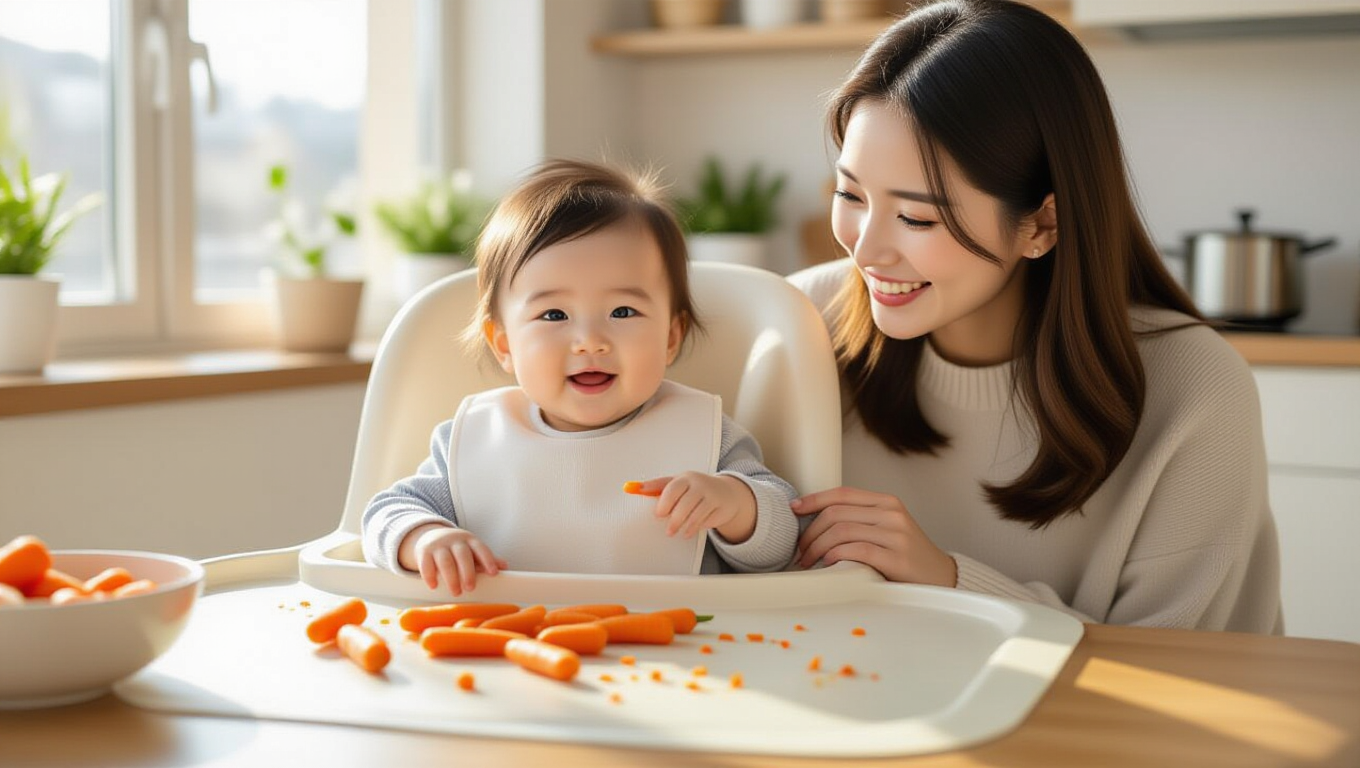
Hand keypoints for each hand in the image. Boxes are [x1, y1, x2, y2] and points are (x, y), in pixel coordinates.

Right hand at [404, 523, 506, 595]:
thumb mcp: (472, 550)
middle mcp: (454, 541)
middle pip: (462, 555)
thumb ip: (485, 559)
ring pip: (445, 561)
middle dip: (468, 572)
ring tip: (456, 592)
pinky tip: (434, 586)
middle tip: (470, 588)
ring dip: (451, 578)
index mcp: (470, 540)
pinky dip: (430, 576)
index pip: (480, 548)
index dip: (488, 560)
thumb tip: (504, 566)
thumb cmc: (456, 548)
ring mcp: (438, 545)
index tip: (493, 573)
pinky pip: (426, 564)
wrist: (430, 536)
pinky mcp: (424, 552)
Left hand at [632, 473, 757, 543]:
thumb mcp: (677, 483)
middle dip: (674, 519)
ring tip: (675, 532)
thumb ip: (655, 486)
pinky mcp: (720, 509)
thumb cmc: (694, 488)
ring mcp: (712, 497)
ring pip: (696, 514)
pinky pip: (706, 521)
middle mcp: (700, 485)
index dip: (664, 503)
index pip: (673, 489)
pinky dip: (695, 528)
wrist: (726, 492)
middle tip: (667, 530)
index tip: (658, 514)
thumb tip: (631, 487)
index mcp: (686, 478)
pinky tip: (688, 532)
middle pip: (685, 504)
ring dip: (684, 526)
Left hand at [792, 486, 956, 586]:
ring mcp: (895, 534)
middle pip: (837, 513)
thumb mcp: (886, 529)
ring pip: (842, 530)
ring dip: (817, 546)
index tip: (795, 509)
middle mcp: (891, 513)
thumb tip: (815, 521)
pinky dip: (835, 555)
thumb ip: (860, 520)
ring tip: (809, 560)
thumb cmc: (907, 556)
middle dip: (810, 531)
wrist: (941, 578)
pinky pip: (856, 549)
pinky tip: (827, 563)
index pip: (842, 493)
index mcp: (886, 502)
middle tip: (800, 549)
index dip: (814, 499)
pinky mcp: (896, 557)